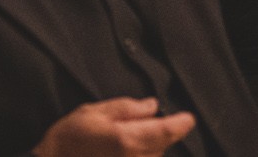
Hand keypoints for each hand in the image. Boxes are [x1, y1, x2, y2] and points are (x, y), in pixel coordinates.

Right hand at [33, 99, 196, 156]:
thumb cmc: (69, 138)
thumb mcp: (94, 112)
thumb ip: (127, 108)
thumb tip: (152, 106)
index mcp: (127, 139)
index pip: (166, 132)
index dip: (181, 124)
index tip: (188, 118)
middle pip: (162, 147)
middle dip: (157, 135)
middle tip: (137, 127)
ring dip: (148, 150)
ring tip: (122, 144)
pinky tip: (124, 152)